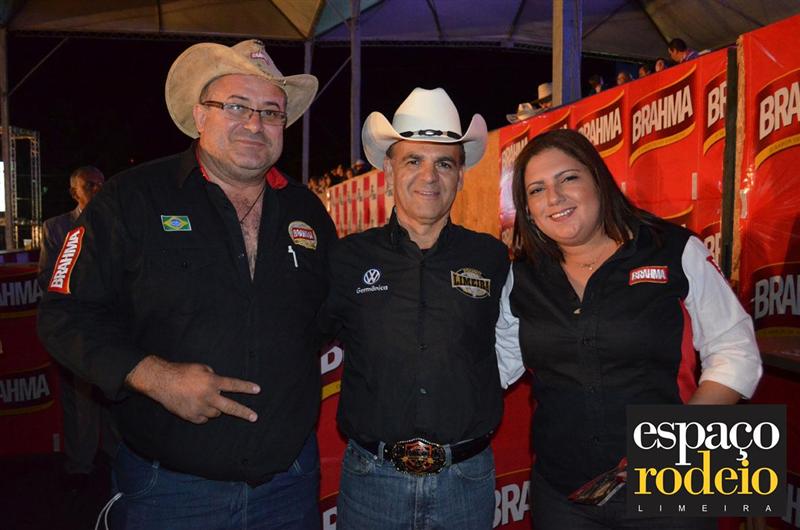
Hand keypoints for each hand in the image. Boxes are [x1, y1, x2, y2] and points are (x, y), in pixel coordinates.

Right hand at [125, 356, 260, 423]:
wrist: (161, 382)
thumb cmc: (182, 372)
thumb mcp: (201, 368)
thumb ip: (214, 377)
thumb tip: (221, 387)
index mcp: (212, 382)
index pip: (233, 385)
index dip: (246, 387)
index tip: (258, 390)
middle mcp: (208, 396)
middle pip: (230, 407)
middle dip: (244, 412)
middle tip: (254, 417)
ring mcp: (200, 408)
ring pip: (216, 412)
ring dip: (215, 407)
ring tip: (203, 398)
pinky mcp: (191, 417)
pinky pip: (204, 418)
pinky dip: (203, 413)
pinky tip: (195, 405)